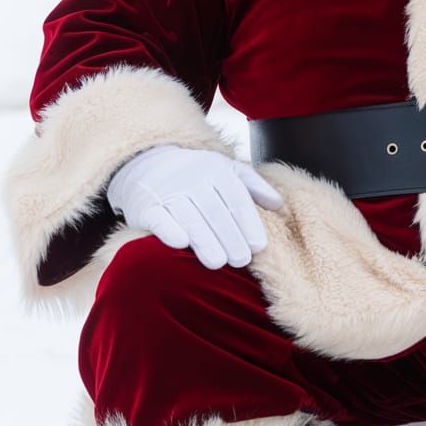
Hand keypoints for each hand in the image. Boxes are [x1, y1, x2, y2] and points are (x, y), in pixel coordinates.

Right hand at [107, 144, 282, 268]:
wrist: (148, 162)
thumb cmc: (196, 172)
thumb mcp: (227, 169)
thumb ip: (254, 186)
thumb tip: (279, 205)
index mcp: (217, 171)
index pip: (236, 198)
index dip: (248, 223)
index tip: (259, 246)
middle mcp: (193, 179)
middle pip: (215, 210)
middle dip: (229, 237)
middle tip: (241, 261)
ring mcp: (169, 191)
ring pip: (189, 216)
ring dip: (204, 239)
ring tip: (218, 263)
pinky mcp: (146, 206)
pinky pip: (159, 217)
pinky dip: (169, 229)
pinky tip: (181, 243)